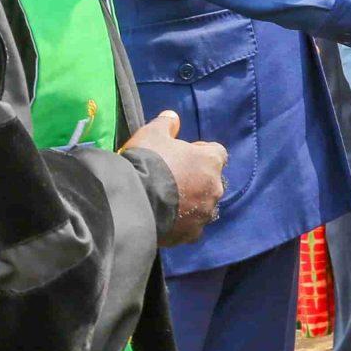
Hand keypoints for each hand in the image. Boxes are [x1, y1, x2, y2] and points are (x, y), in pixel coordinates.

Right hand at [124, 109, 226, 246]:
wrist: (132, 200)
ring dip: (191, 202)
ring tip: (168, 201)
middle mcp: (214, 188)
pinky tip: (166, 219)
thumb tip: (172, 116)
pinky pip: (191, 227)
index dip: (201, 152)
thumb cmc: (147, 161)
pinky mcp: (191, 234)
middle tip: (173, 178)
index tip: (183, 154)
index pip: (217, 153)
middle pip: (211, 181)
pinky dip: (182, 223)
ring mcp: (205, 213)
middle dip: (196, 178)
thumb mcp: (152, 134)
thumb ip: (165, 124)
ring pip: (203, 206)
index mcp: (211, 161)